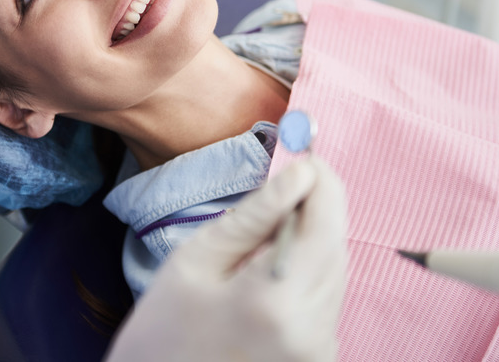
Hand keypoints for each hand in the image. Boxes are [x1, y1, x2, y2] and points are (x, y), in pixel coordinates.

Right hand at [106, 155, 347, 361]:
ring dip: (312, 242)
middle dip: (317, 209)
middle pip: (336, 247)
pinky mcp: (318, 359)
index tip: (304, 156)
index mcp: (274, 300)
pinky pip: (326, 300)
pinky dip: (307, 274)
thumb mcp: (197, 259)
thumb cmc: (162, 328)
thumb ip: (256, 215)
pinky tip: (270, 273)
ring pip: (336, 272)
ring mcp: (318, 352)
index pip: (325, 223)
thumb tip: (301, 174)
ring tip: (267, 236)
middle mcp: (310, 331)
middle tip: (286, 185)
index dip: (323, 181)